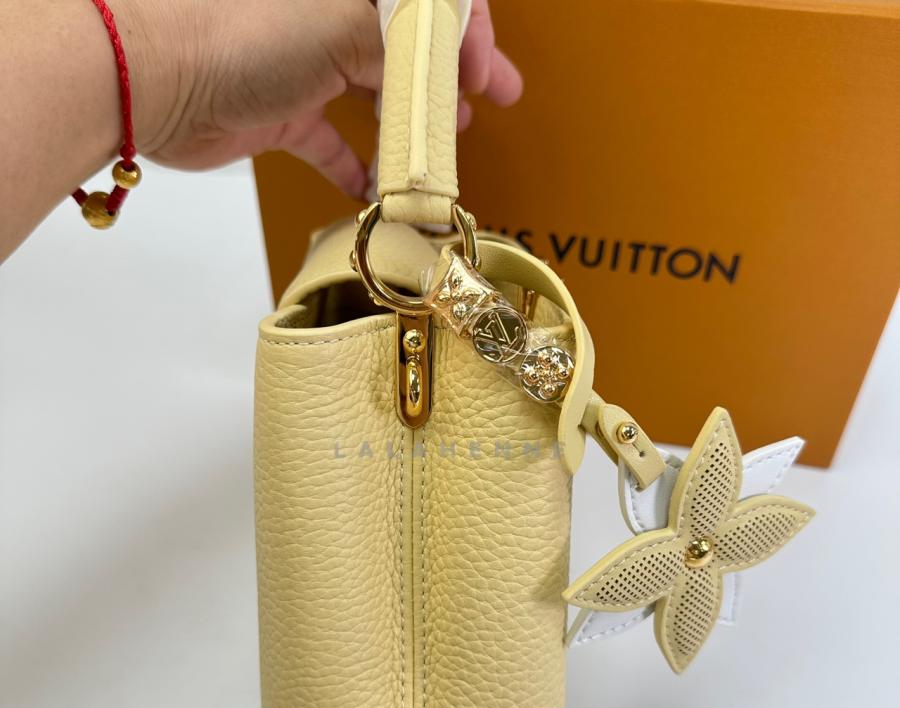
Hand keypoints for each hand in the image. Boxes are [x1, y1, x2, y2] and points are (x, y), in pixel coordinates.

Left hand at [130, 0, 522, 196]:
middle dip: (453, 74)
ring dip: (411, 121)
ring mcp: (307, 63)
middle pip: (409, 42)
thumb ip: (408, 44)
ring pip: (376, 90)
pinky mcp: (282, 110)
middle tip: (493, 97)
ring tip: (441, 148)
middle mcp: (330, 13)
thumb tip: (444, 63)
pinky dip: (355, 164)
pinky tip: (375, 189)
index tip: (482, 71)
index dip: (467, 29)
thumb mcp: (348, 24)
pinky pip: (331, 138)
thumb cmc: (245, 30)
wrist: (155, 75)